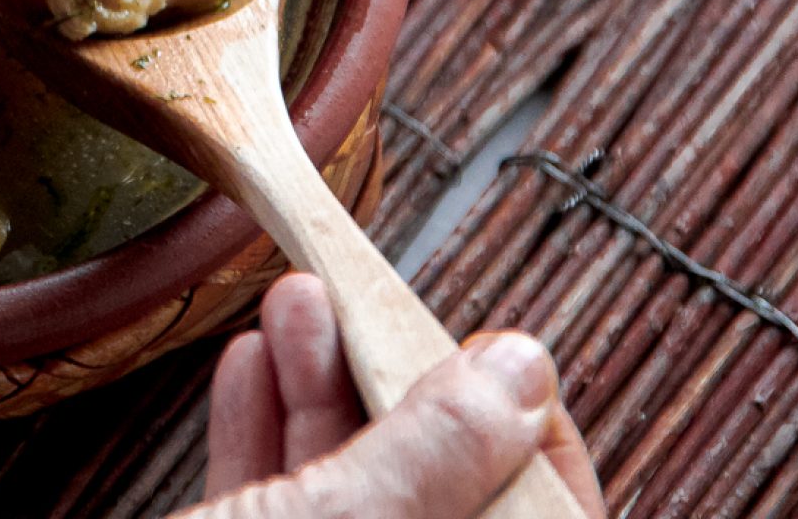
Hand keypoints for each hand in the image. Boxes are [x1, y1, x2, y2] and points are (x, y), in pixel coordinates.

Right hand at [182, 273, 603, 518]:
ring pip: (347, 478)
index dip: (525, 428)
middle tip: (366, 300)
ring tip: (295, 301)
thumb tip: (520, 371)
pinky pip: (276, 492)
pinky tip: (250, 365)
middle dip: (393, 375)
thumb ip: (431, 451)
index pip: (547, 511)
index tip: (492, 353)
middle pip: (436, 478)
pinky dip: (260, 425)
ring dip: (316, 382)